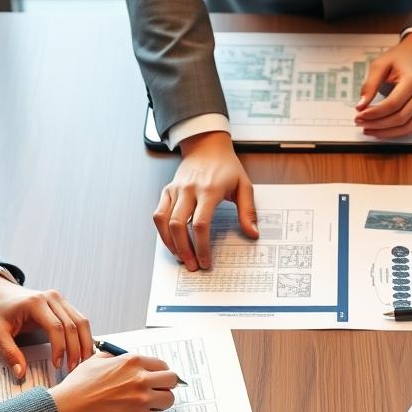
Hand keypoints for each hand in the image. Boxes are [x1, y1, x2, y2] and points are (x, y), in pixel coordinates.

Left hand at [0, 273, 92, 379]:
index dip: (60, 348)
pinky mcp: (62, 303)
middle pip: (72, 324)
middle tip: (72, 368)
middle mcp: (51, 297)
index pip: (56, 327)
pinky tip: (83, 349)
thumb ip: (9, 352)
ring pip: (81, 321)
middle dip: (76, 349)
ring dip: (85, 342)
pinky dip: (83, 335)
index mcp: (35, 303)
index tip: (57, 365)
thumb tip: (20, 373)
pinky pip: (78, 319)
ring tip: (83, 361)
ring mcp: (59, 299)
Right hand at [47, 351, 179, 411]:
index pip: (163, 365)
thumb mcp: (96, 360)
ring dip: (159, 404)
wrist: (67, 411)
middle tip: (157, 392)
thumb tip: (128, 360)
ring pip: (168, 402)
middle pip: (172, 382)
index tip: (159, 379)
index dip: (161, 373)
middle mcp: (140, 380)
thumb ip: (117, 358)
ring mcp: (141, 402)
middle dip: (166, 387)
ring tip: (146, 406)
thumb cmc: (78, 387)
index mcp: (132, 363)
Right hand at [156, 130, 258, 270]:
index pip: (201, 223)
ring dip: (171, 243)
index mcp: (209, 190)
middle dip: (185, 250)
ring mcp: (175, 190)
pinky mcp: (167, 191)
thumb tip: (252, 233)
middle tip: (192, 265)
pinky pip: (158, 214)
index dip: (202, 246)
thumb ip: (248, 212)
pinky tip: (171, 242)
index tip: (206, 261)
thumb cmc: (226, 167)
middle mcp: (189, 190)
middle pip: (179, 226)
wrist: (207, 146)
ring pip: (164, 222)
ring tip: (181, 257)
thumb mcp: (244, 186)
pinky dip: (162, 231)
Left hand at [354, 33, 411, 137]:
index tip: (359, 115)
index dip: (375, 113)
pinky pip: (410, 129)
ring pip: (406, 128)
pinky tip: (380, 131)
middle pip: (400, 118)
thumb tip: (361, 106)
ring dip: (385, 132)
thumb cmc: (399, 59)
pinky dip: (394, 133)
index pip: (393, 104)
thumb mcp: (380, 65)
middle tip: (360, 122)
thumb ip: (370, 85)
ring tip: (367, 129)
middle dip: (377, 124)